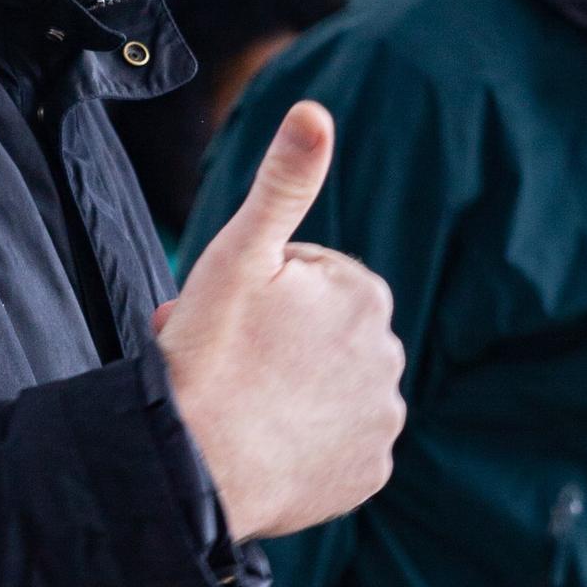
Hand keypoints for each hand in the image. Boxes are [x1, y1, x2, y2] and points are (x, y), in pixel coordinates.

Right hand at [156, 101, 405, 542]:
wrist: (194, 467)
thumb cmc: (209, 355)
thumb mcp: (239, 254)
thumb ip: (284, 181)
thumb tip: (314, 112)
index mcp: (365, 294)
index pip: (308, 280)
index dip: (258, 295)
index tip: (228, 320)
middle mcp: (392, 355)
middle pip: (322, 335)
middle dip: (279, 341)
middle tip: (226, 362)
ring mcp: (383, 420)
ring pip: (330, 388)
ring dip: (295, 389)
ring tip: (244, 405)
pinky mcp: (370, 474)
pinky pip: (339, 446)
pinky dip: (309, 443)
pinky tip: (269, 445)